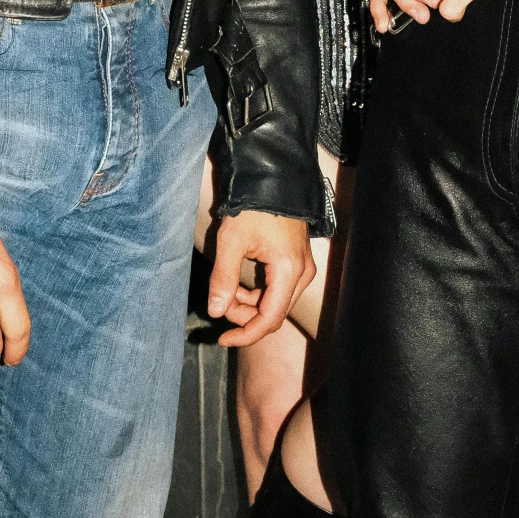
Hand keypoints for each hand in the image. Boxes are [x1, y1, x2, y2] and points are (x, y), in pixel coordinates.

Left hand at [207, 210, 313, 348]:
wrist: (274, 178)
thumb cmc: (253, 207)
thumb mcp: (231, 241)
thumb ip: (223, 278)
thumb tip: (215, 312)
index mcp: (289, 272)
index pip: (270, 320)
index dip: (246, 334)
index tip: (222, 338)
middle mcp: (302, 274)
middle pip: (273, 313)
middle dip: (244, 315)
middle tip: (220, 300)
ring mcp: (303, 267)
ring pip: (275, 303)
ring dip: (249, 303)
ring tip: (227, 287)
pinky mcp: (298, 261)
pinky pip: (279, 289)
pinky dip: (258, 292)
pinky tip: (239, 281)